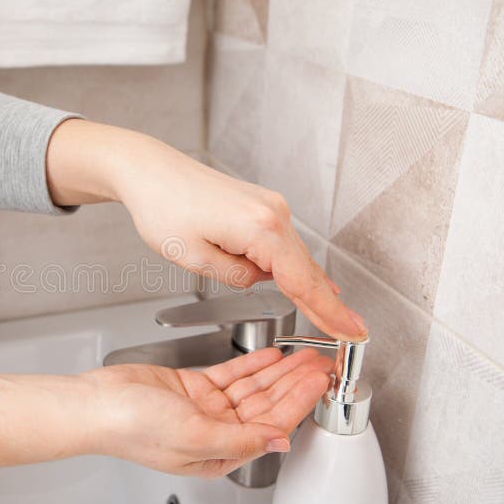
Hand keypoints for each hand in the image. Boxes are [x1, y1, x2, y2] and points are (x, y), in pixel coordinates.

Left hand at [46, 119, 367, 340]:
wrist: (150, 171)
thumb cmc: (163, 207)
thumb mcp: (194, 258)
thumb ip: (236, 277)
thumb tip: (259, 279)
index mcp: (260, 228)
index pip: (302, 281)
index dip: (328, 312)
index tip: (351, 332)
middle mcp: (273, 212)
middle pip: (306, 269)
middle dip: (328, 304)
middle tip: (353, 332)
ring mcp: (270, 206)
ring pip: (295, 256)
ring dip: (305, 284)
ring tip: (331, 316)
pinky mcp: (260, 205)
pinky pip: (283, 243)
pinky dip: (293, 265)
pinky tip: (308, 282)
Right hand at [82, 347, 331, 476]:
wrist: (96, 403)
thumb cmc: (131, 427)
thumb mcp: (193, 436)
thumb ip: (241, 440)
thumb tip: (279, 442)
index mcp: (219, 454)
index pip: (271, 425)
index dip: (298, 402)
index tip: (318, 382)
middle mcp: (216, 432)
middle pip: (266, 404)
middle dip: (295, 383)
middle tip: (320, 363)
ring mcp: (205, 408)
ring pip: (252, 387)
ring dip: (278, 370)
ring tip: (303, 354)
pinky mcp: (192, 387)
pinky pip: (230, 374)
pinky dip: (251, 363)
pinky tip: (271, 354)